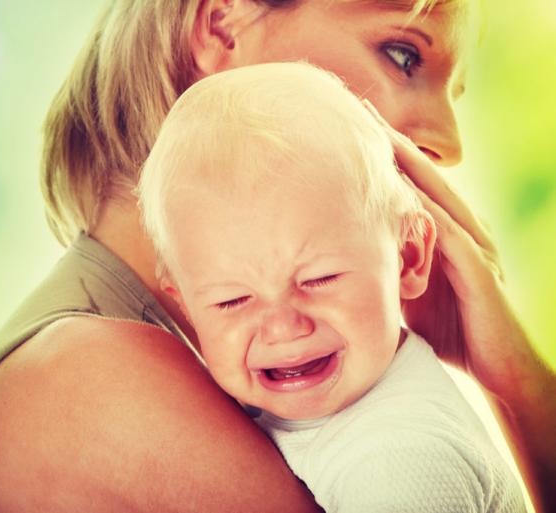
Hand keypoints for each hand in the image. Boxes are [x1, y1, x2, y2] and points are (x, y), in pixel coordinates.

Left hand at [364, 98, 555, 512]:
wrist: (497, 370)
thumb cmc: (448, 332)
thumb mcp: (406, 290)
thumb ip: (383, 266)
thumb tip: (336, 257)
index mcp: (444, 233)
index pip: (410, 182)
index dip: (382, 153)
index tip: (348, 124)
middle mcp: (462, 230)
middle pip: (422, 175)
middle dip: (390, 141)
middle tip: (356, 107)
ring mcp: (473, 247)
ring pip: (436, 194)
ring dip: (406, 162)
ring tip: (374, 133)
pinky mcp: (477, 271)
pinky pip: (447, 233)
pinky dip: (423, 209)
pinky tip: (399, 190)